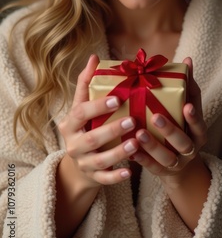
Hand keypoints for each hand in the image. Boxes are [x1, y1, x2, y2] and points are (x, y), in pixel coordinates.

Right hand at [58, 55, 138, 187]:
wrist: (78, 163)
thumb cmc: (85, 127)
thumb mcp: (82, 107)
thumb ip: (87, 84)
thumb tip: (94, 57)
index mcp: (70, 123)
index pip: (81, 113)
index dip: (97, 106)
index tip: (116, 99)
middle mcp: (73, 144)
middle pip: (91, 138)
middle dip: (111, 130)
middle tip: (132, 119)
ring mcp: (83, 162)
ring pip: (99, 160)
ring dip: (118, 152)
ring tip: (136, 143)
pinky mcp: (93, 177)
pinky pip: (104, 179)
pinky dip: (116, 176)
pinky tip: (130, 171)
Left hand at [131, 57, 206, 178]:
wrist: (181, 164)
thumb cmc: (182, 127)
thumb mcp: (187, 110)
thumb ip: (187, 88)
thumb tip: (188, 60)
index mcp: (198, 132)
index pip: (199, 124)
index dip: (194, 117)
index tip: (186, 105)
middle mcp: (190, 149)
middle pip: (183, 143)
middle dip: (170, 130)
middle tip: (155, 117)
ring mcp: (177, 163)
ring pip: (167, 158)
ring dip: (153, 146)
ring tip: (138, 134)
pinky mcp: (162, 172)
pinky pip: (152, 168)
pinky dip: (142, 160)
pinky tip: (131, 151)